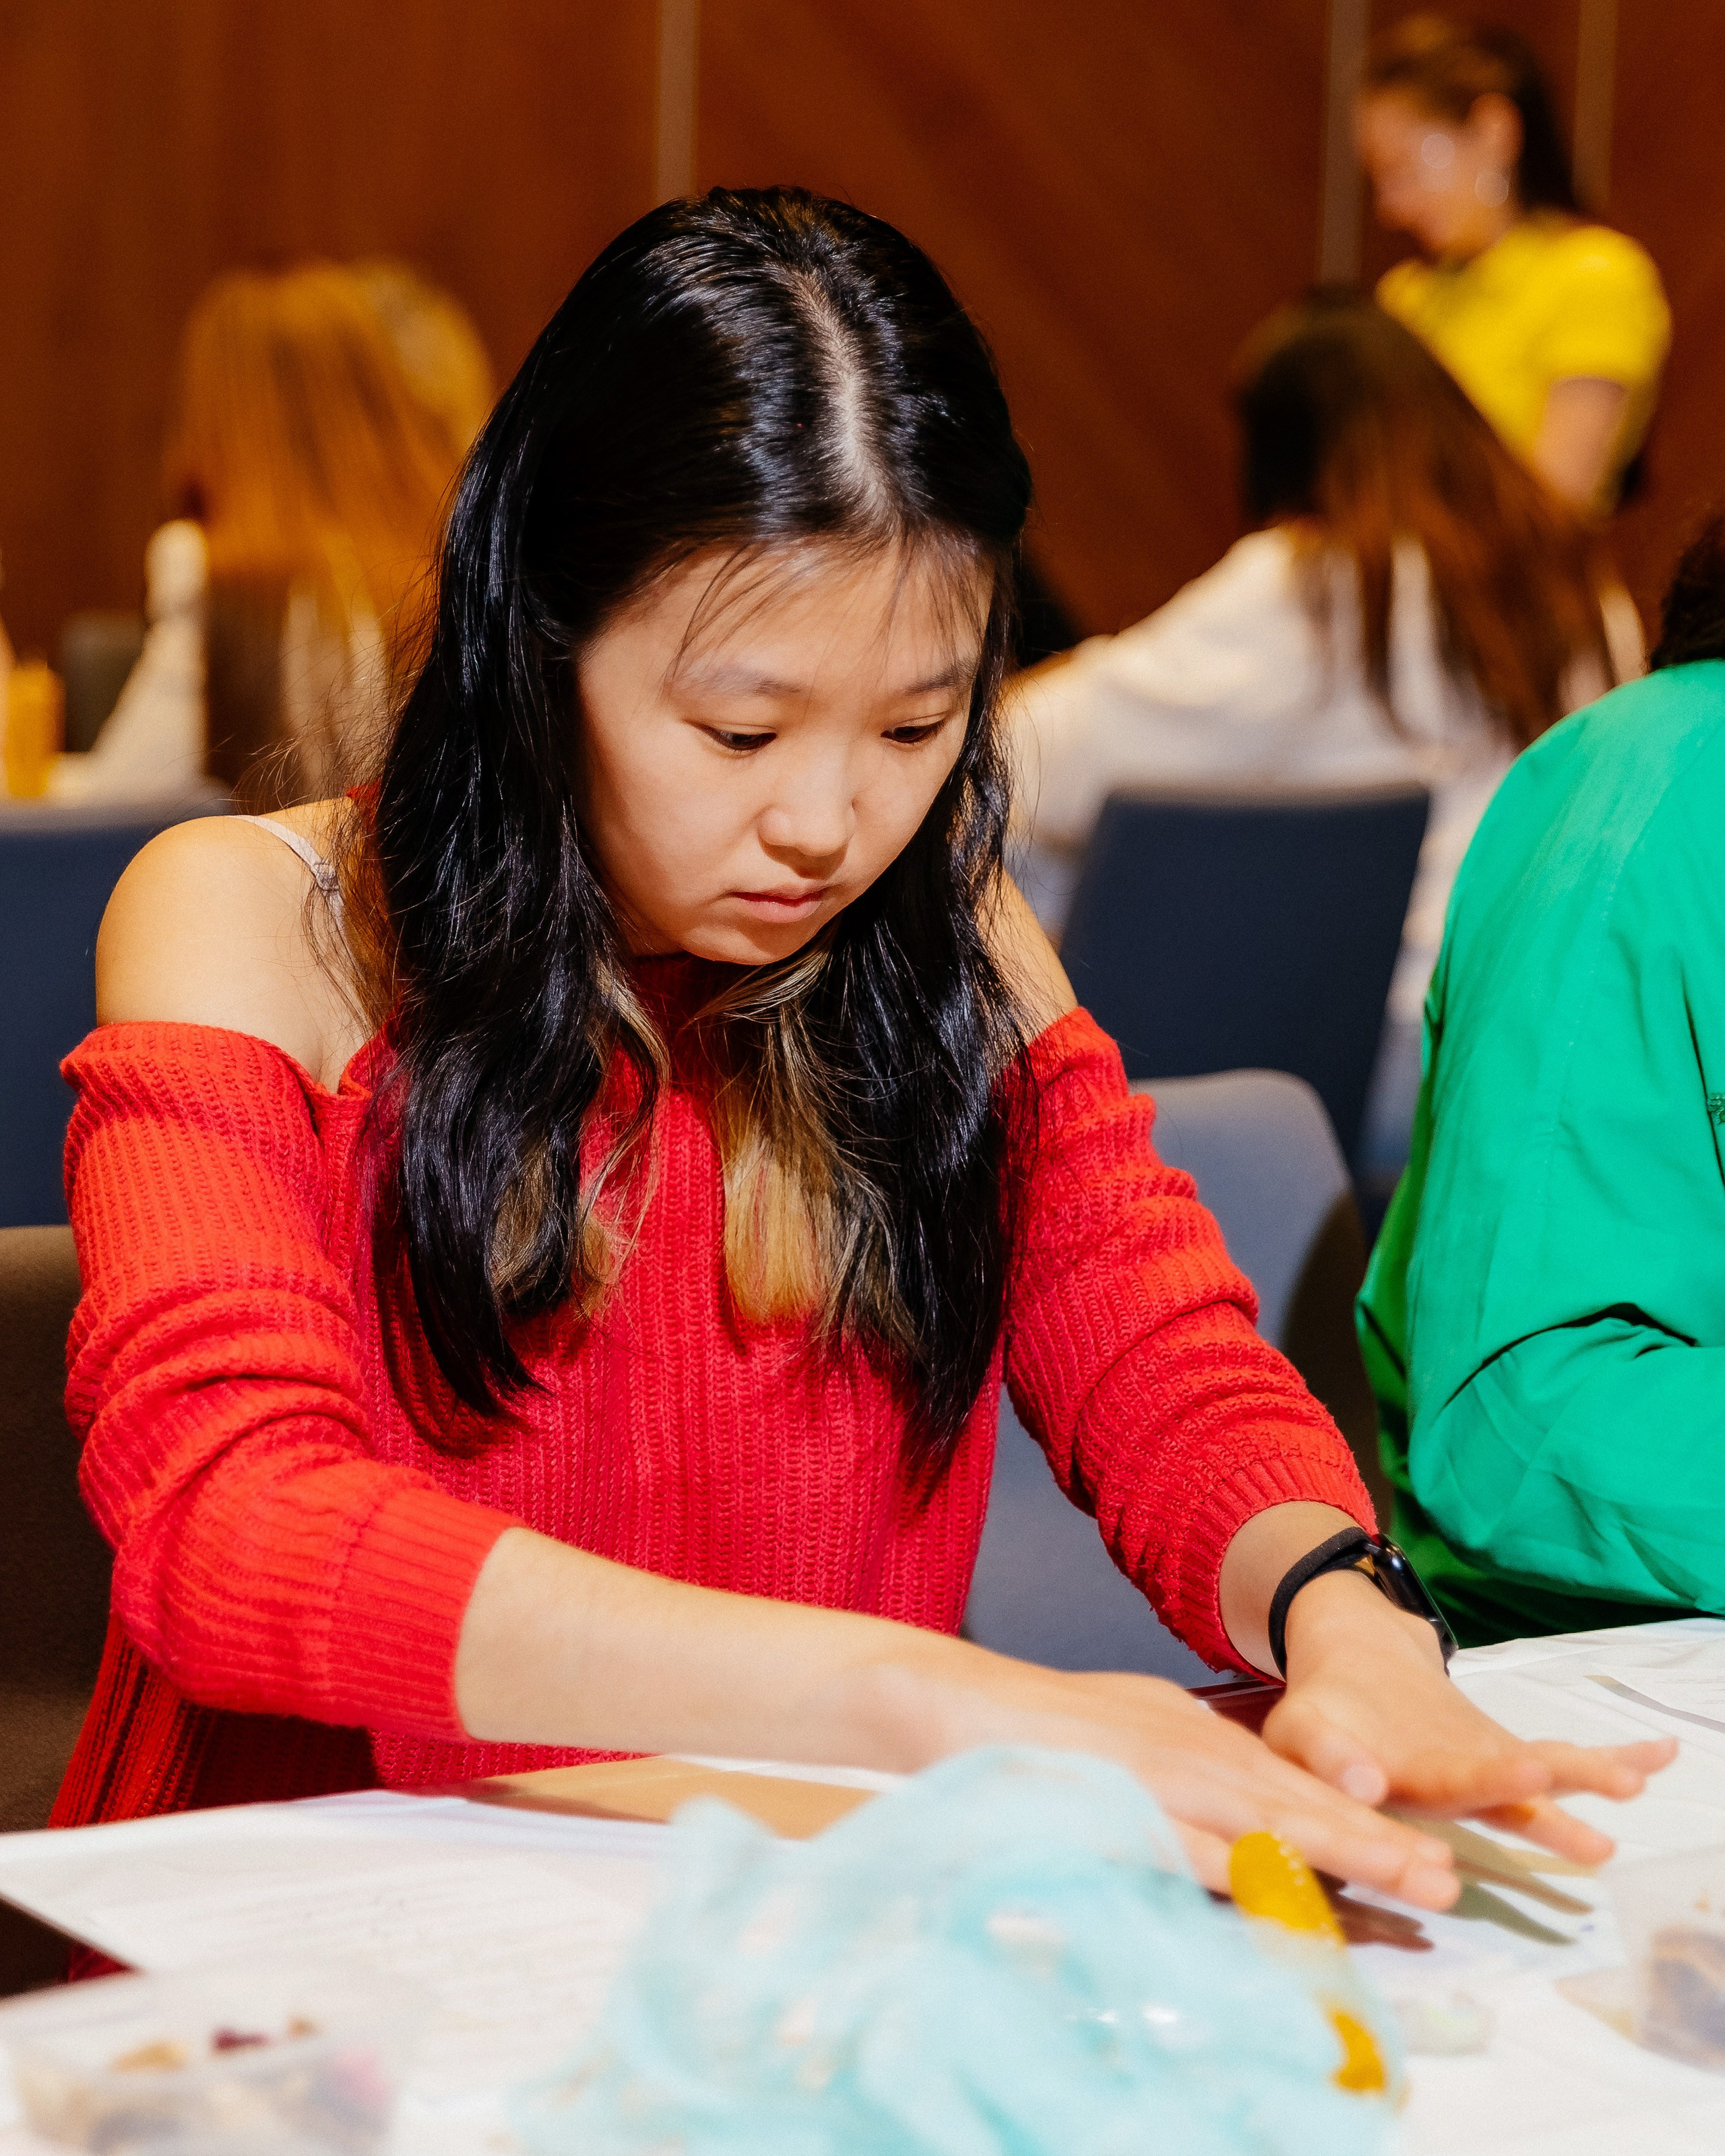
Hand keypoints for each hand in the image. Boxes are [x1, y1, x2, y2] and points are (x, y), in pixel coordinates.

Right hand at [874, 1648, 1462, 1908]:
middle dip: (1379, 1843)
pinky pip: (1193, 1846)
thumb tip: (1226, 1809)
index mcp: (1195, 1735)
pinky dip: (1246, 1871)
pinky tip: (1289, 1894)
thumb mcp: (1132, 1727)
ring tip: (1409, 1882)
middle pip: (1302, 1803)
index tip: (1423, 1854)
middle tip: (1448, 1877)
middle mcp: (1191, 1750)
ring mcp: (1159, 1776)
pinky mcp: (1120, 1802)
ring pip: (1268, 1821)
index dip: (1361, 1822)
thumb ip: (1184, 1759)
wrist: (952, 1699)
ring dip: (1344, 1855)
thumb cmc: (1036, 1726)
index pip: (1295, 1785)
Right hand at [1264, 1570, 1675, 1862]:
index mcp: (1391, 1795)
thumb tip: (1360, 1787)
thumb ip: (1326, 1759)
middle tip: (1581, 1829)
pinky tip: (1660, 1753)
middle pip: (1491, 1803)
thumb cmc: (1320, 1719)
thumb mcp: (1301, 1734)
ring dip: (1583, 1785)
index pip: (1421, 1799)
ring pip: (1533, 1789)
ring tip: (1632, 1784)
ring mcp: (1479, 1779)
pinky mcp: (1503, 1756)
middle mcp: (1442, 1798)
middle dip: (1535, 1811)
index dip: (1456, 1790)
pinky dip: (1609, 1756)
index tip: (1482, 1780)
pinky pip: (1560, 1758)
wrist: (1352, 1676)